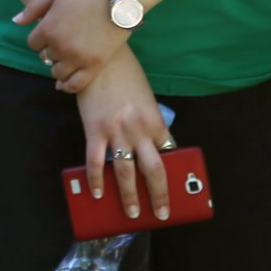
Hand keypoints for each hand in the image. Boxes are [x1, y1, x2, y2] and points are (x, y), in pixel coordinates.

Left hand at [16, 0, 130, 92]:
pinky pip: (76, 85)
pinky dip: (68, 86)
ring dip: (59, 66)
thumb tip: (16, 22)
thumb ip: (33, 8)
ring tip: (66, 58)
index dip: (40, 38)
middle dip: (50, 50)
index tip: (50, 33)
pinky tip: (65, 83)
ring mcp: (77, 58)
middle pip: (45, 58)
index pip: (33, 44)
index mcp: (48, 28)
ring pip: (57, 73)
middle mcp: (59, 46)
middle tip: (62, 42)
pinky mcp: (94, 65)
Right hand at [73, 48, 172, 222]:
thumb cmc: (125, 74)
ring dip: (129, 196)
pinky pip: (96, 162)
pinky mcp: (95, 130)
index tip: (175, 187)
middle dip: (159, 196)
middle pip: (154, 171)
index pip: (169, 152)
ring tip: (132, 212)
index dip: (172, 172)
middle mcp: (139, 130)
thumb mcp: (144, 97)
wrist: (100, 57)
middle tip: (161, 213)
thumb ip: (147, 121)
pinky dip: (96, 180)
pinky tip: (97, 193)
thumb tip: (145, 143)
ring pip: (126, 172)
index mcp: (155, 120)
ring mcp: (116, 132)